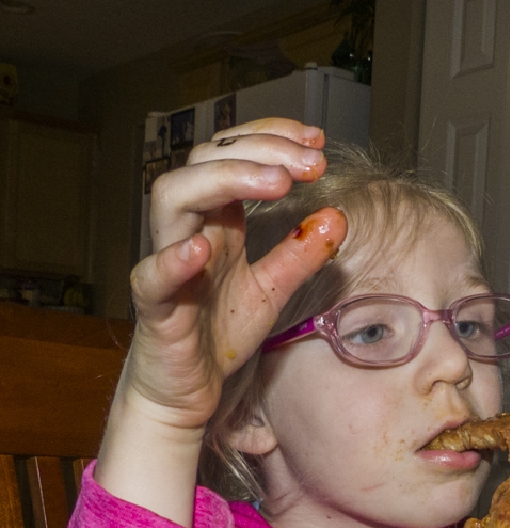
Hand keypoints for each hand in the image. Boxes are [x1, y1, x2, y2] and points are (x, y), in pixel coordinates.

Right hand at [123, 117, 346, 431]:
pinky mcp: (155, 308)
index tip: (316, 141)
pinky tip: (205, 247)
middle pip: (204, 162)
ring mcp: (167, 264)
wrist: (187, 390)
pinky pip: (152, 276)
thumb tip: (339, 216)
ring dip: (223, 179)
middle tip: (310, 162)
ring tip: (277, 182)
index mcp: (215, 220)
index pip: (232, 154)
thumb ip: (302, 254)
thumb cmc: (218, 333)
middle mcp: (188, 230)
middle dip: (260, 151)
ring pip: (172, 197)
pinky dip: (174, 259)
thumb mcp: (272, 289)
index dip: (271, 137)